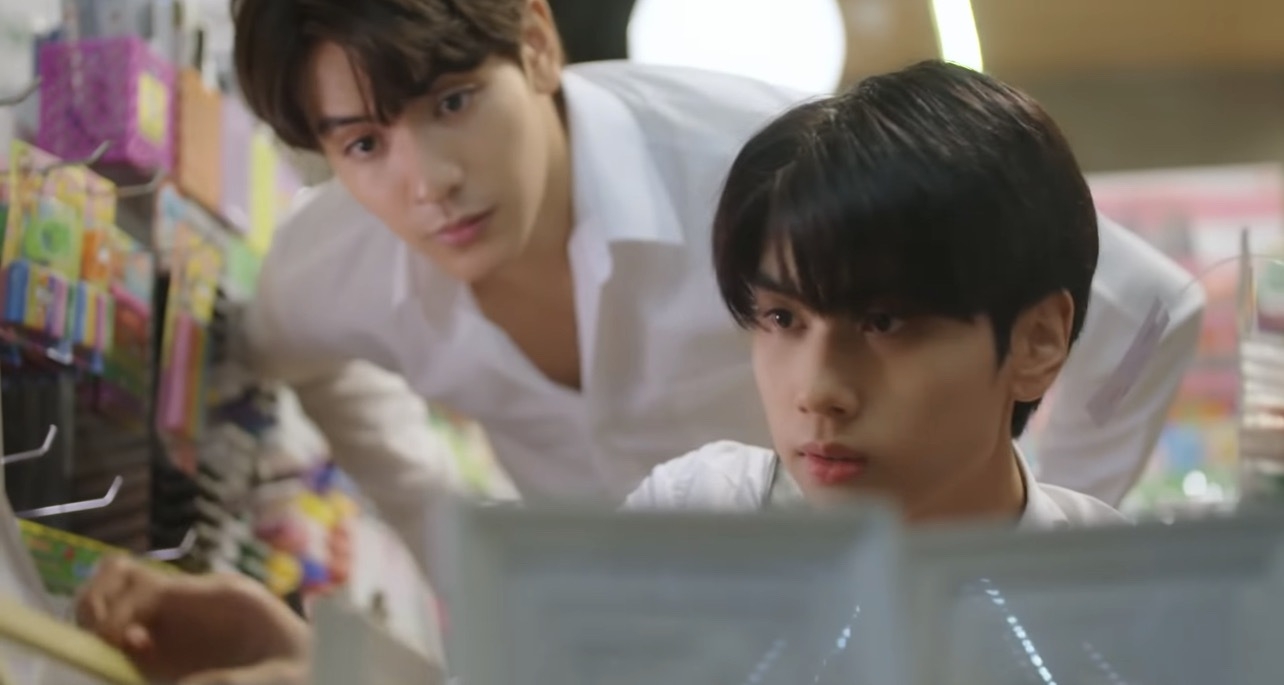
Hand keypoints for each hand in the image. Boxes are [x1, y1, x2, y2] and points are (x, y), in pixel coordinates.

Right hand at [76, 556, 310, 684]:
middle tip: (106, 645)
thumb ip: (233, 681)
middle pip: (123, 575)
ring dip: (97, 618)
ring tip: (110, 652)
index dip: (123, 611)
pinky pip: (119, 631)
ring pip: (115, 595)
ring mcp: (174, 621)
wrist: (310, 670)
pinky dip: (105, 643)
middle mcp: (190, 600)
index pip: (153, 587)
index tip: (119, 645)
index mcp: (221, 595)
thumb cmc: (302, 667)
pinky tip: (125, 665)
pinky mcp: (164, 648)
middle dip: (99, 605)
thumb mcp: (282, 676)